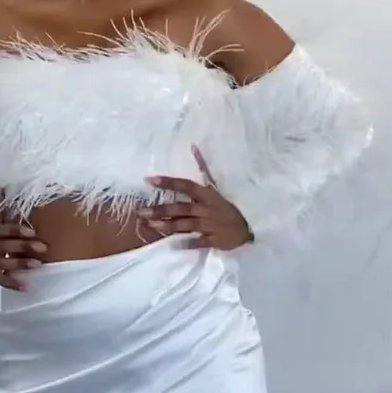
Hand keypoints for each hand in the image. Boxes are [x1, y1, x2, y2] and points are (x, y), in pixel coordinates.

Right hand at [0, 188, 46, 290]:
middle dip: (26, 247)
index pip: (5, 230)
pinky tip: (27, 287)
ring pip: (8, 263)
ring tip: (37, 265)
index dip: (18, 231)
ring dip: (22, 264)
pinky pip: (3, 281)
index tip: (33, 232)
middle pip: (9, 246)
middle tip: (44, 247)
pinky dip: (15, 285)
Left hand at [137, 146, 252, 250]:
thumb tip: (193, 148)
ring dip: (166, 225)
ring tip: (150, 224)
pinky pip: (197, 242)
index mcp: (207, 194)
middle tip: (141, 211)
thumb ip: (204, 168)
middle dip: (160, 210)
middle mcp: (205, 209)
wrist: (250, 225)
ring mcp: (208, 225)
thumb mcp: (218, 186)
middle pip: (179, 208)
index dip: (167, 182)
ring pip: (184, 225)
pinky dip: (186, 243)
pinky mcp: (212, 240)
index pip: (184, 185)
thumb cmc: (230, 205)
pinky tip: (172, 245)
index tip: (149, 180)